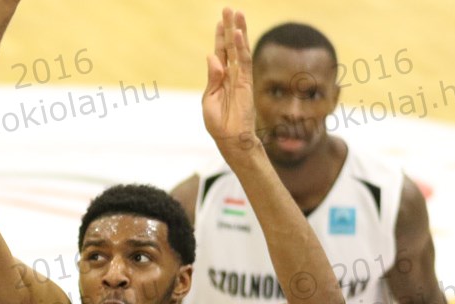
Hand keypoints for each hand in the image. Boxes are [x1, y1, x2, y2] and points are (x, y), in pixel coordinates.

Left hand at [202, 8, 256, 154]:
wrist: (230, 138)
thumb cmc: (218, 123)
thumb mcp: (208, 99)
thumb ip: (212, 78)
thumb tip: (212, 57)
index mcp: (220, 78)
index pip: (221, 53)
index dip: (220, 37)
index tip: (220, 21)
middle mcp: (232, 74)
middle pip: (231, 46)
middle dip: (230, 27)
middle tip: (229, 9)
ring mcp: (240, 77)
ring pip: (240, 50)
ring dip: (238, 31)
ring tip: (236, 13)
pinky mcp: (246, 83)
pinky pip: (243, 62)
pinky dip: (240, 47)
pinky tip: (238, 34)